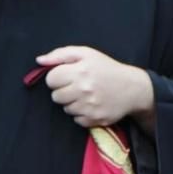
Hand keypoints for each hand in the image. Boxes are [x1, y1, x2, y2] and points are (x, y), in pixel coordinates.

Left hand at [37, 46, 153, 129]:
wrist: (133, 88)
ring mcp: (89, 106)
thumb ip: (60, 54)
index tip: (67, 76)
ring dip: (72, 103)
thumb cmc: (106, 68)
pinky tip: (92, 104)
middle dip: (64, 90)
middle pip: (55, 96)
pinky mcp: (94, 119)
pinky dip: (82, 113)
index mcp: (80, 70)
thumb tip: (39, 60)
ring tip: (86, 95)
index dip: (57, 77)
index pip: (51, 79)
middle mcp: (84, 89)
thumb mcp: (86, 53)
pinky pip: (76, 120)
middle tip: (77, 85)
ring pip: (65, 109)